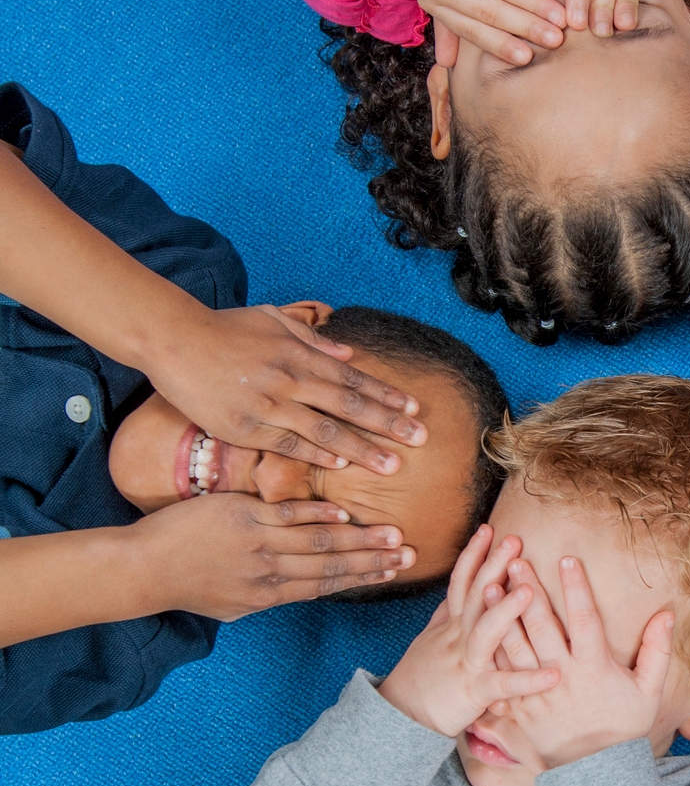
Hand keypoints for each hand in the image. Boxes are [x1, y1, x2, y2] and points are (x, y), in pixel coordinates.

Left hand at [136, 494, 413, 620]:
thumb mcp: (234, 604)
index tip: (394, 572)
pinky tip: (344, 513)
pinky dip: (317, 514)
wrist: (144, 567)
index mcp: (269, 595)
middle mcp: (268, 570)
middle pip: (332, 564)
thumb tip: (305, 587)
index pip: (327, 584)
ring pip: (318, 540)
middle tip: (408, 552)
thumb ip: (272, 593)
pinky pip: (288, 513)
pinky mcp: (242, 515)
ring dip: (358, 537)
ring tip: (390, 532)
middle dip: (374, 559)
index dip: (364, 578)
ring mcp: (257, 542)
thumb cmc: (190, 586)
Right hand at [147, 304, 425, 475]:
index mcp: (300, 354)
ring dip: (362, 449)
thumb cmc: (224, 328)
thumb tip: (349, 352)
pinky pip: (287, 444)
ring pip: (325, 430)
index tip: (415, 408)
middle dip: (388, 423)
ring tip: (391, 465)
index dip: (386, 394)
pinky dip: (315, 454)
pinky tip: (340, 464)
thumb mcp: (272, 320)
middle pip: (349, 405)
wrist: (172, 339)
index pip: (353, 378)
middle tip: (421, 439)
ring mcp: (268, 405)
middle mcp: (291, 379)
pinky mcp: (245, 427)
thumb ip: (312, 338)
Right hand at [378, 526, 558, 735]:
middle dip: (493, 566)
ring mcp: (466, 662)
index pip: (462, 582)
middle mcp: (458, 637)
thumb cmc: (422, 677)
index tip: (488, 527)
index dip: (474, 555)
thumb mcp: (431, 640)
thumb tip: (457, 589)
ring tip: (529, 591)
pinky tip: (554, 674)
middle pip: (475, 596)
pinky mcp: (474, 691)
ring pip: (486, 633)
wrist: (400, 718)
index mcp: (452, 625)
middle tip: (514, 539)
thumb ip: (447, 614)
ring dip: (506, 611)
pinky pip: (504, 685)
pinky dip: (528, 680)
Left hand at [502, 556, 674, 771]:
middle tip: (515, 560)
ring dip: (501, 616)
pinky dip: (490, 650)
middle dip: (529, 590)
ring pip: (514, 647)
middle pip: (541, 626)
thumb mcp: (649, 692)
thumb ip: (658, 651)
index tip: (568, 559)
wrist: (593, 774)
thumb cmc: (624, 729)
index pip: (585, 619)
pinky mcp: (519, 708)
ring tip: (489, 586)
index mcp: (594, 668)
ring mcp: (537, 693)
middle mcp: (562, 677)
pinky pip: (501, 675)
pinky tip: (479, 629)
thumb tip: (667, 613)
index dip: (576, 588)